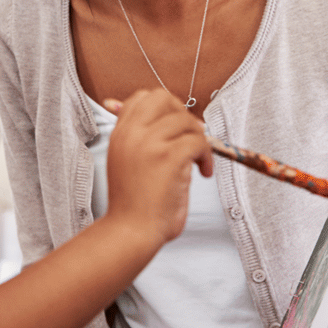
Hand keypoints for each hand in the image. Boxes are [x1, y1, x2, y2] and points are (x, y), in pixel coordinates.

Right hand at [104, 90, 212, 242]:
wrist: (130, 230)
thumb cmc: (133, 204)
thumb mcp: (126, 162)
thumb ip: (140, 140)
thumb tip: (163, 123)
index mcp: (120, 134)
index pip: (142, 97)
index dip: (164, 109)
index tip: (174, 129)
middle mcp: (131, 133)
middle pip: (164, 98)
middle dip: (183, 115)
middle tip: (188, 140)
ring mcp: (149, 142)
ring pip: (186, 120)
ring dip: (198, 139)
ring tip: (197, 161)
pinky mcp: (168, 157)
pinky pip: (198, 141)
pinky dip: (207, 157)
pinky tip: (203, 172)